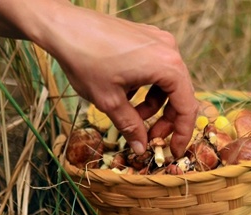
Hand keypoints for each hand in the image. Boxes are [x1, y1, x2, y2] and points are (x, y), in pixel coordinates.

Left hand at [29, 2, 197, 157]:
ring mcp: (158, 41)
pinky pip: (155, 69)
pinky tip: (125, 94)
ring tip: (131, 116)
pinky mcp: (146, 38)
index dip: (182, 133)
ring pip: (166, 83)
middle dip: (166, 120)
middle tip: (151, 139)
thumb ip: (130, 127)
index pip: (187, 107)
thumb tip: (141, 148)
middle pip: (180, 94)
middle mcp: (169, 50)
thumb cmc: (86, 59)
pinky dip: (146, 87)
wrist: (63, 26)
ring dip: (153, 105)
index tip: (174, 151)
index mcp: (167, 65)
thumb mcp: (109, 101)